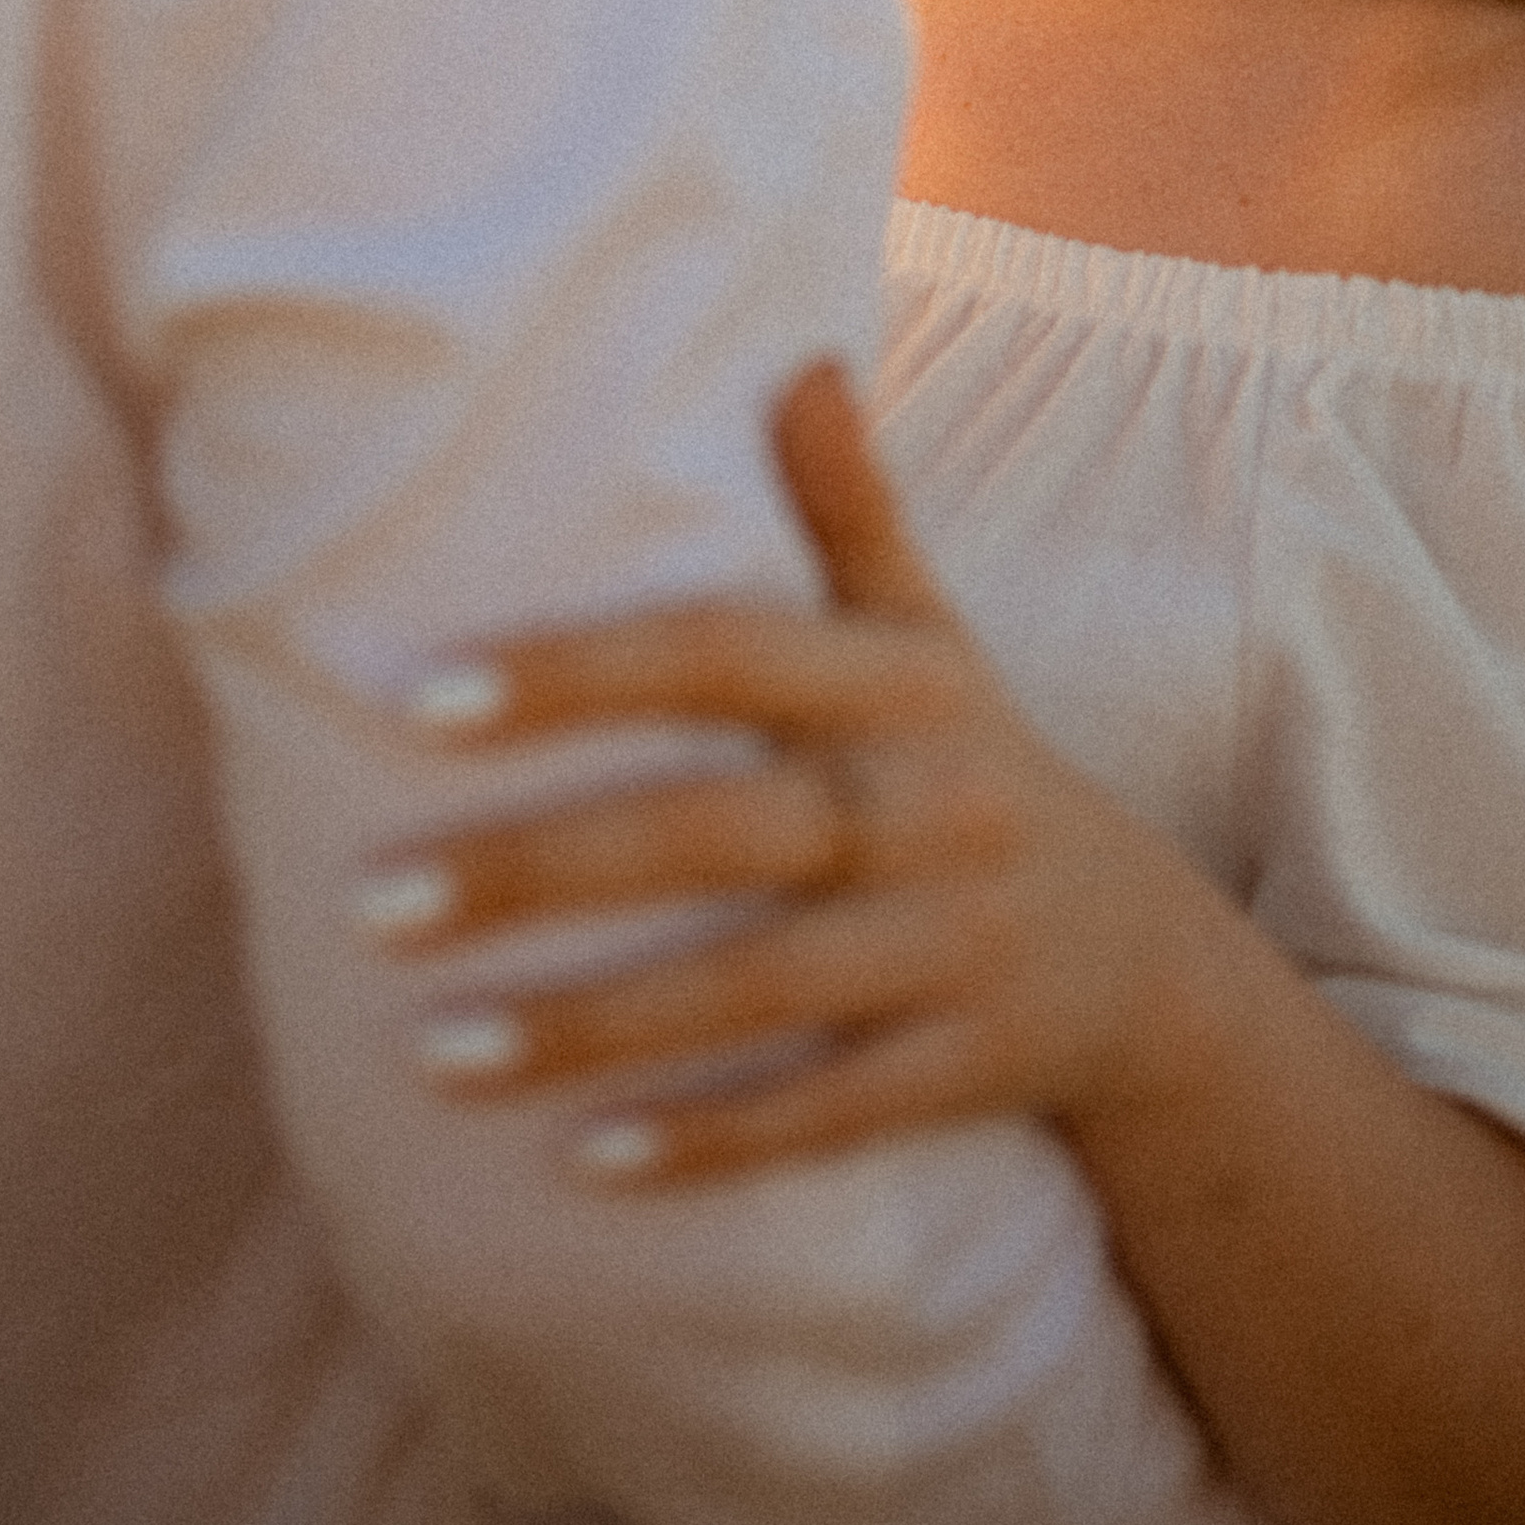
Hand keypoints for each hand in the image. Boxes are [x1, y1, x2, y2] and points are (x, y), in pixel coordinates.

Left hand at [358, 364, 1216, 1181]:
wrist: (1150, 964)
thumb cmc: (975, 767)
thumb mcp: (934, 637)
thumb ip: (853, 510)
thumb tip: (802, 356)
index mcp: (907, 684)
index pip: (726, 651)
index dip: (578, 670)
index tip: (418, 700)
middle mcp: (935, 806)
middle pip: (726, 829)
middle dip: (546, 868)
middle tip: (375, 903)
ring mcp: (958, 945)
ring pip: (762, 987)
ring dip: (592, 1028)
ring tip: (429, 1054)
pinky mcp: (968, 1071)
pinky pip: (827, 1114)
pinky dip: (707, 1143)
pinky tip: (578, 1169)